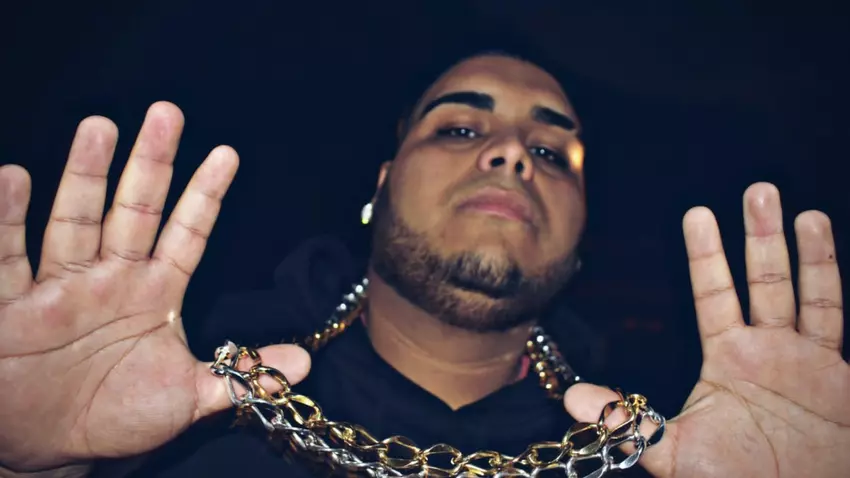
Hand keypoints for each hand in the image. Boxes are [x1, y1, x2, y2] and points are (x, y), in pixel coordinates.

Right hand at [0, 102, 310, 472]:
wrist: (49, 447)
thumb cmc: (120, 415)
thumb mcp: (188, 397)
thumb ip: (240, 376)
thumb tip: (305, 363)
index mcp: (155, 293)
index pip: (186, 233)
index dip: (205, 196)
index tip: (228, 154)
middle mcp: (110, 278)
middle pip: (134, 211)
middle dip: (151, 165)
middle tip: (167, 114)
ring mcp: (59, 287)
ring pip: (74, 220)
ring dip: (84, 175)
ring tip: (99, 129)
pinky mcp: (10, 305)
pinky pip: (7, 256)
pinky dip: (6, 221)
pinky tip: (13, 177)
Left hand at [565, 182, 848, 476]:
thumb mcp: (675, 452)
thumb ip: (628, 422)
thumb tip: (570, 398)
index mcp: (728, 357)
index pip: (713, 293)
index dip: (706, 254)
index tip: (697, 214)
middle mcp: (767, 350)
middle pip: (764, 280)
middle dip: (760, 236)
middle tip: (758, 189)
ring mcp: (807, 361)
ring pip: (806, 294)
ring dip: (808, 253)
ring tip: (800, 211)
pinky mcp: (840, 379)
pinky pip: (836, 321)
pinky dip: (835, 284)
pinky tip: (828, 244)